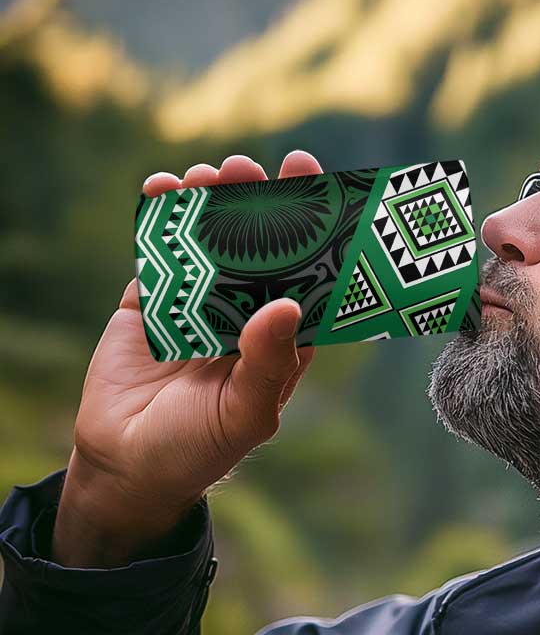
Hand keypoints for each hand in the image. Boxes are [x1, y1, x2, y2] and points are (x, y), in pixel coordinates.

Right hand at [52, 151, 322, 566]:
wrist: (128, 465)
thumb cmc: (200, 448)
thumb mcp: (245, 414)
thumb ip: (268, 363)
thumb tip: (287, 305)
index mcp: (280, 341)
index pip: (305, 278)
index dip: (313, 235)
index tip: (316, 188)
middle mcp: (245, 315)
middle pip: (258, 249)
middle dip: (258, 206)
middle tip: (252, 169)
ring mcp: (197, 305)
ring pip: (210, 242)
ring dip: (211, 204)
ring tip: (210, 174)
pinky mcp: (151, 302)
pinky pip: (159, 253)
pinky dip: (160, 219)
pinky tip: (163, 189)